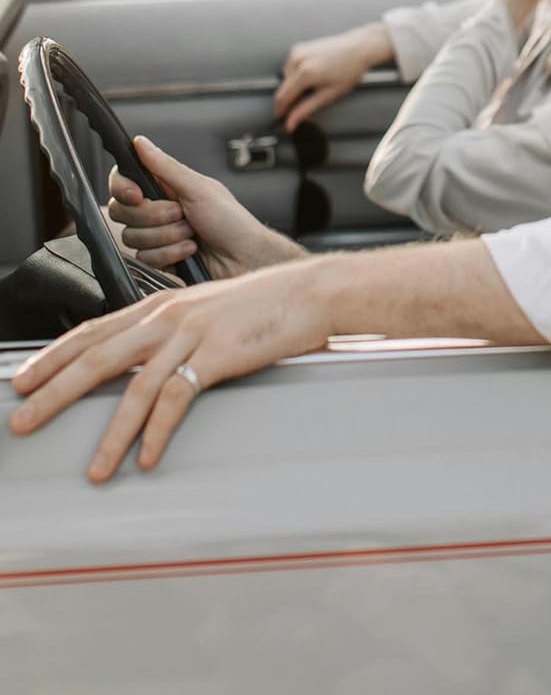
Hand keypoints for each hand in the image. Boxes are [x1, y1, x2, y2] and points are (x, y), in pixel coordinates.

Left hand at [7, 259, 337, 480]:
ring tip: (93, 468)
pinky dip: (158, 432)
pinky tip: (148, 457)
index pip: (93, 330)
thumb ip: (176, 331)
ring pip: (133, 385)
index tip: (22, 379)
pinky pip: (177, 398)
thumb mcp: (209, 310)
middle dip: (53, 390)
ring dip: (110, 433)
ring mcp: (192, 333)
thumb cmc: (267, 303)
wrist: (312, 292)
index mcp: (163, 305)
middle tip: (22, 420)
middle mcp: (169, 316)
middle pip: (97, 356)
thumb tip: (148, 362)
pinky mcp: (217, 353)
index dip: (53, 356)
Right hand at [108, 136, 297, 281]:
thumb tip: (140, 142)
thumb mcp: (199, 189)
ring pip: (132, 236)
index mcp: (166, 187)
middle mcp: (157, 209)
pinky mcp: (158, 259)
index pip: (123, 181)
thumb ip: (166, 167)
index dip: (123, 188)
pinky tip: (189, 251)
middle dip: (154, 216)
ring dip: (166, 236)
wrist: (243, 260)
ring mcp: (156, 235)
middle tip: (182, 214)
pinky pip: (144, 258)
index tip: (137, 196)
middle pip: (122, 211)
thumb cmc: (231, 221)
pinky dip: (169, 254)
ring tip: (191, 233)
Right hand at [274, 23, 392, 130]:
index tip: (282, 121)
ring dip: (292, 87)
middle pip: (282, 89)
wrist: (358, 48)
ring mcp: (296, 52)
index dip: (280, 112)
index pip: (282, 98)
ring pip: (285, 79)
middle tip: (300, 108)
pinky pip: (289, 68)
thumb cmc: (349, 70)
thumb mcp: (329, 94)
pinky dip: (296, 75)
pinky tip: (312, 74)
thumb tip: (291, 123)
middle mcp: (297, 60)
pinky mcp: (297, 48)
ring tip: (314, 86)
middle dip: (287, 101)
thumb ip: (306, 109)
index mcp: (305, 73)